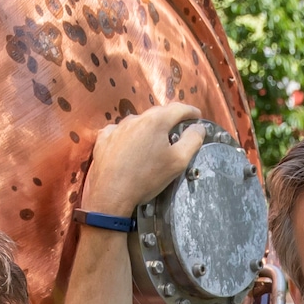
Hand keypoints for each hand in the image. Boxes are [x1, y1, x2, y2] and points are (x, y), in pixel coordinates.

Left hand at [81, 102, 208, 217]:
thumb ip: (193, 140)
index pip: (179, 108)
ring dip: (149, 129)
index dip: (191, 112)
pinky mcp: (104, 138)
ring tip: (153, 145)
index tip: (197, 117)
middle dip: (170, 120)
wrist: (111, 195)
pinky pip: (120, 131)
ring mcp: (117, 127)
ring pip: (139, 122)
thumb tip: (199, 128)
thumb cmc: (146, 178)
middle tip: (178, 132)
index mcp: (156, 121)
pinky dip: (129, 136)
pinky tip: (131, 148)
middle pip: (158, 114)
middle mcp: (135, 119)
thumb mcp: (178, 161)